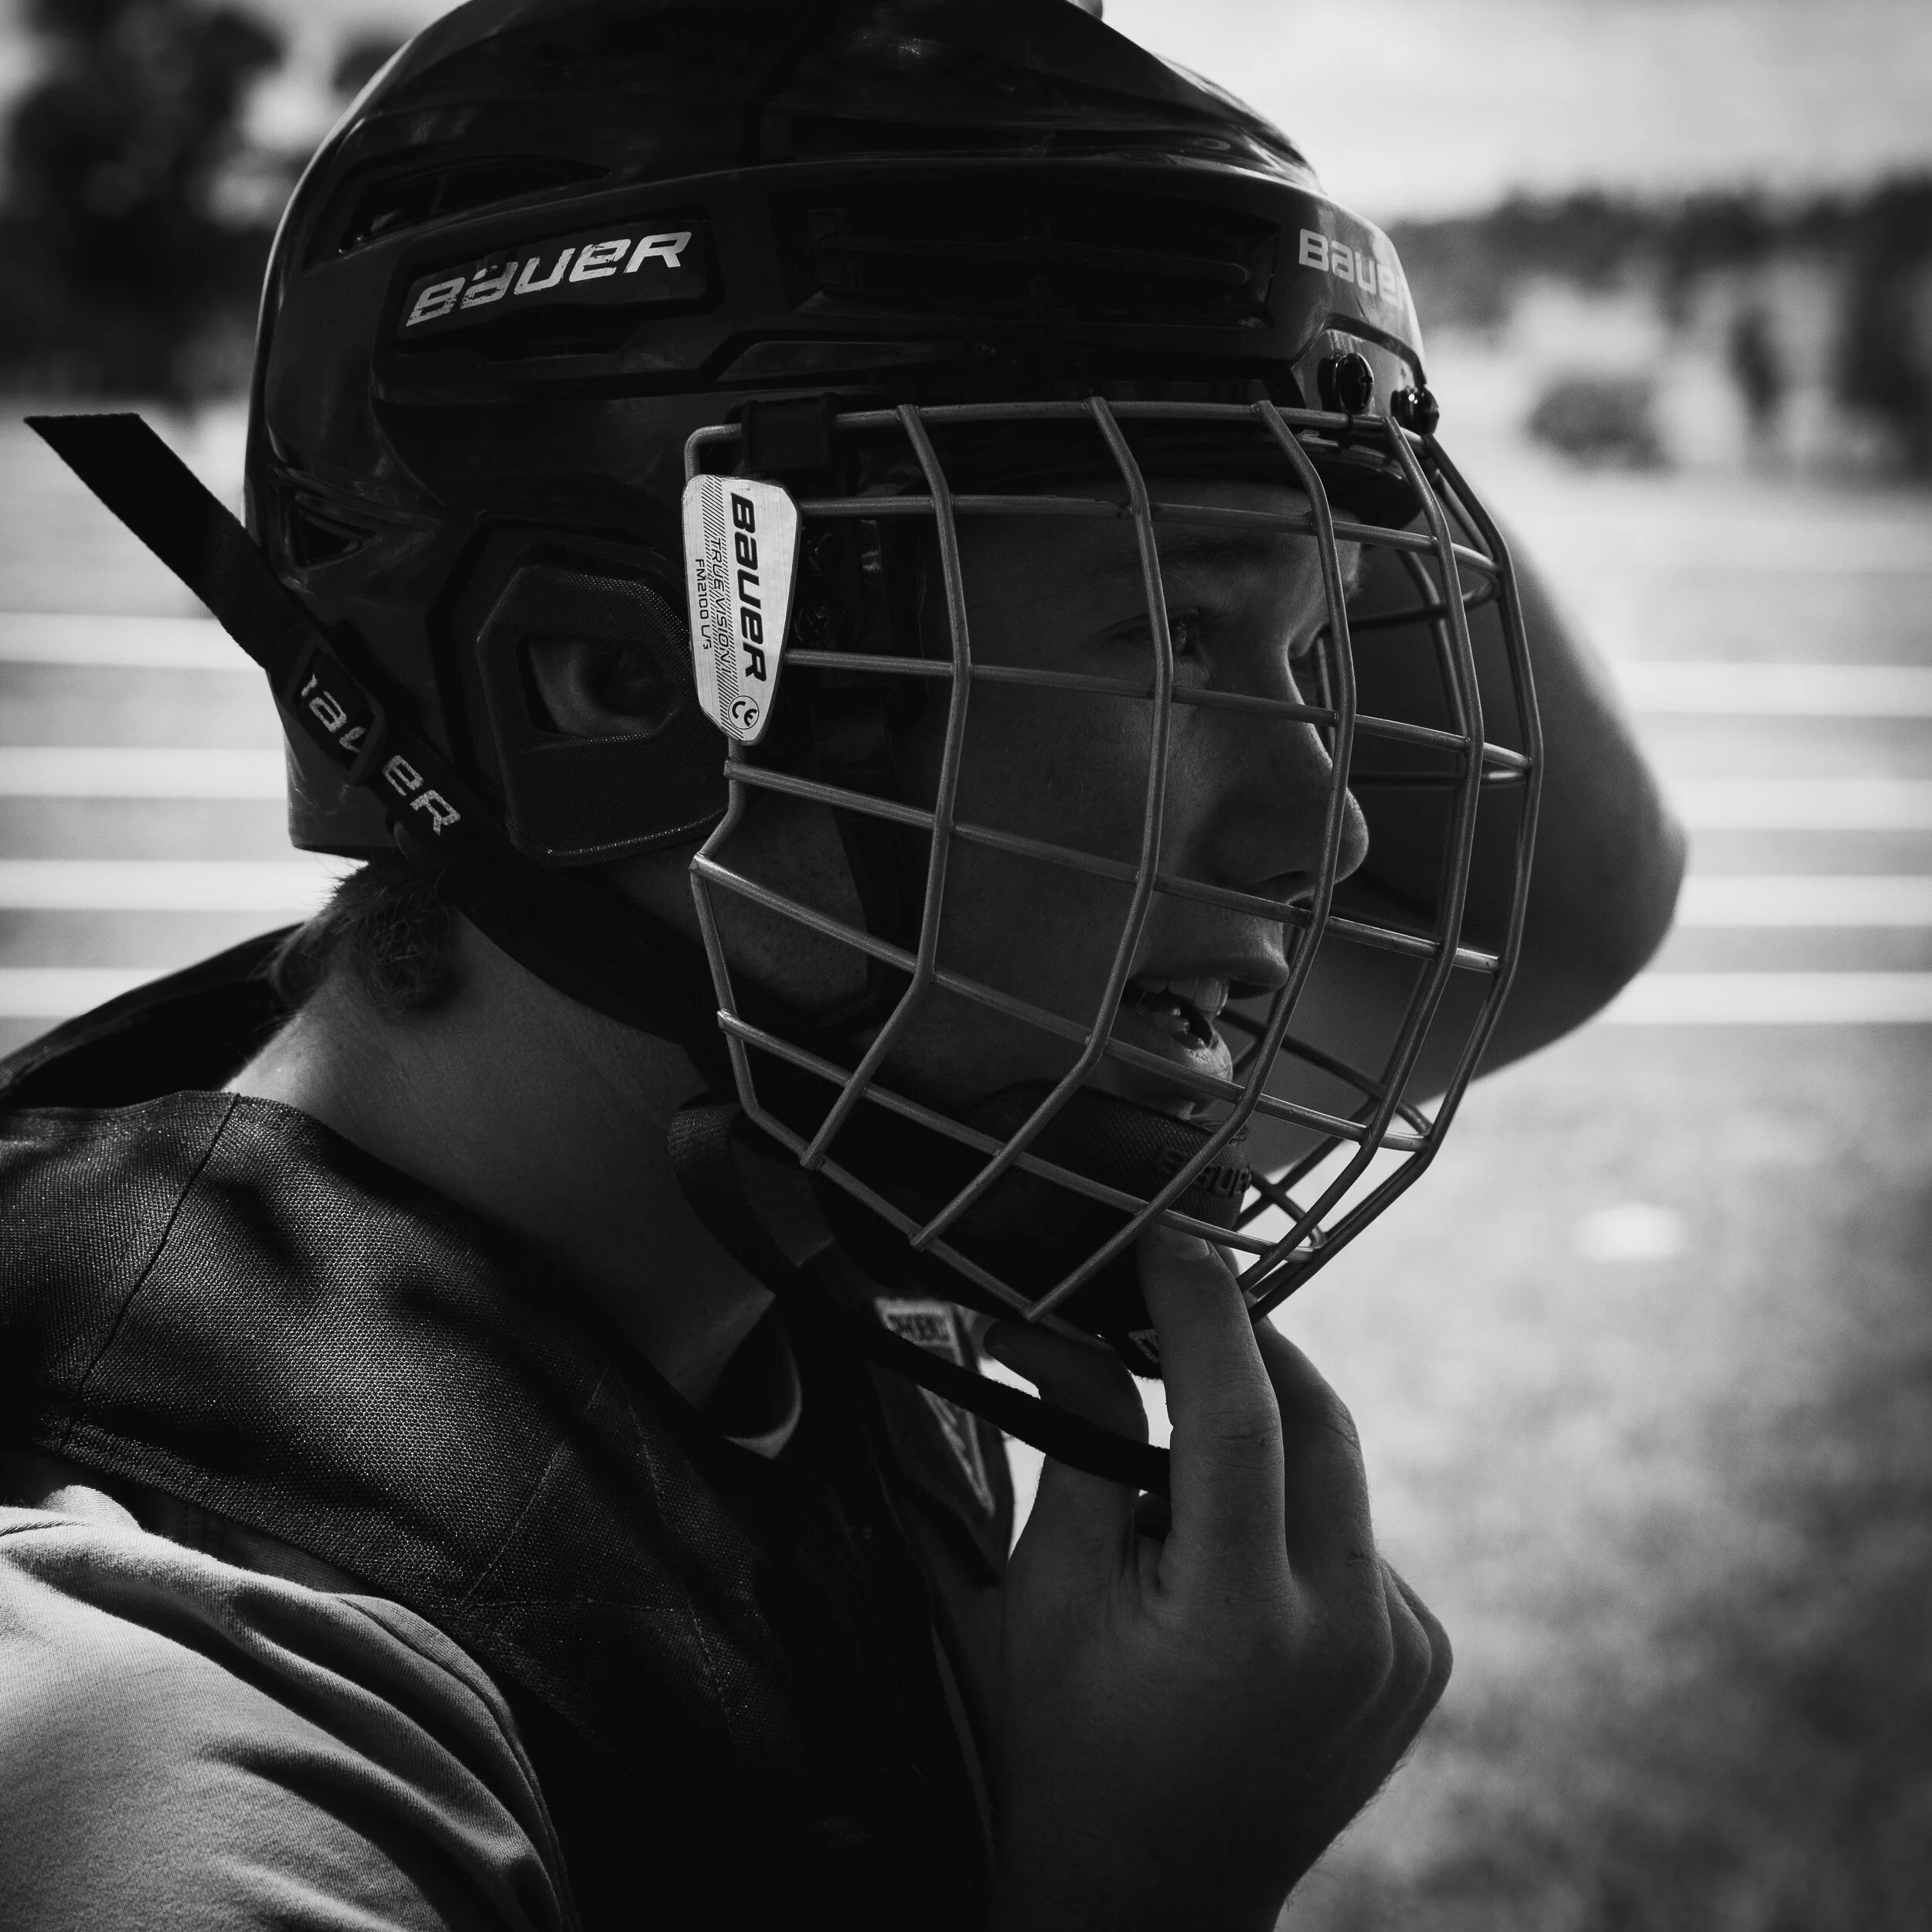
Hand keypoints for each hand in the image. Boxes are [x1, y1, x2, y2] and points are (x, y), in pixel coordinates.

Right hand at [984, 1226, 1449, 1931]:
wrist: (1153, 1902)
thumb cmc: (1072, 1747)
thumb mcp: (1050, 1593)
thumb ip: (1077, 1447)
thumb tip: (1065, 1326)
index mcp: (1245, 1623)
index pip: (1238, 1413)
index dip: (1201, 1307)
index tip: (1166, 1239)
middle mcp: (1352, 1634)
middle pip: (1318, 1418)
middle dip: (1249, 1342)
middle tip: (1173, 1303)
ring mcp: (1404, 1652)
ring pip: (1341, 1472)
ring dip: (1268, 1433)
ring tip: (1182, 1469)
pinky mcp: (1425, 1661)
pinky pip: (1358, 1535)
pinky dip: (1299, 1509)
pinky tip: (1236, 1557)